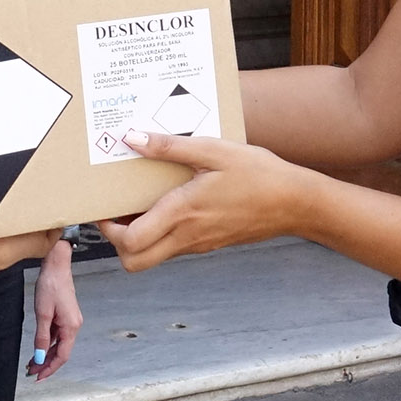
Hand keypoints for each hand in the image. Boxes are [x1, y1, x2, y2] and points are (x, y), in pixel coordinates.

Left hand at [28, 243, 80, 379]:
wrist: (56, 265)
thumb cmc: (51, 286)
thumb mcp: (43, 314)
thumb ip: (42, 337)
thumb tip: (39, 357)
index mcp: (71, 327)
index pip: (62, 356)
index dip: (50, 369)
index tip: (38, 377)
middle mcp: (74, 326)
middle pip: (61, 352)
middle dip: (46, 364)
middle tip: (31, 373)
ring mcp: (70, 321)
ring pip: (59, 344)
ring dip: (46, 355)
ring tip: (32, 363)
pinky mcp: (65, 315)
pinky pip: (57, 335)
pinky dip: (48, 343)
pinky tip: (39, 348)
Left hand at [100, 132, 318, 271]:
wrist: (295, 202)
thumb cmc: (258, 174)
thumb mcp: (214, 151)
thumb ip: (170, 147)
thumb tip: (132, 138)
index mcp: (182, 213)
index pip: (130, 242)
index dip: (108, 230)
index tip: (105, 208)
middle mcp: (187, 236)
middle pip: (135, 262)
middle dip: (118, 243)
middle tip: (118, 214)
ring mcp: (199, 244)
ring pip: (154, 257)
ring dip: (140, 238)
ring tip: (143, 203)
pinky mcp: (209, 244)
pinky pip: (174, 247)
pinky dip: (162, 233)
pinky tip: (171, 203)